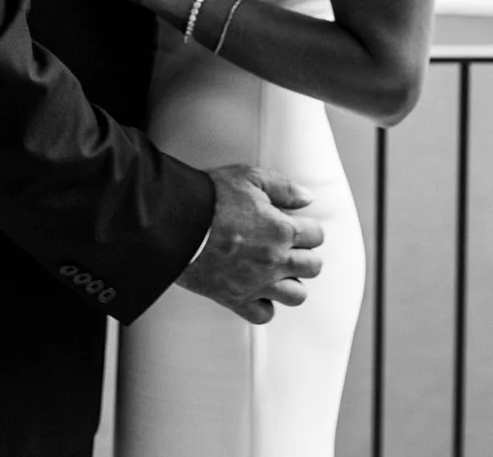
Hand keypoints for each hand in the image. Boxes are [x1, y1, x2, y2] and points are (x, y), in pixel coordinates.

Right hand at [177, 165, 324, 324]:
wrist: (175, 223)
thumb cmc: (210, 197)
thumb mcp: (250, 178)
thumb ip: (284, 188)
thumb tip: (308, 199)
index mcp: (282, 230)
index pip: (317, 236)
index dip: (309, 228)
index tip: (297, 226)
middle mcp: (275, 260)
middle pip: (313, 267)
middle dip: (306, 255)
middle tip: (290, 247)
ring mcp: (257, 283)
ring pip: (297, 295)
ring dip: (292, 282)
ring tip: (279, 271)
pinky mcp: (235, 298)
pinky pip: (264, 314)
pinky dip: (265, 305)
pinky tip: (258, 290)